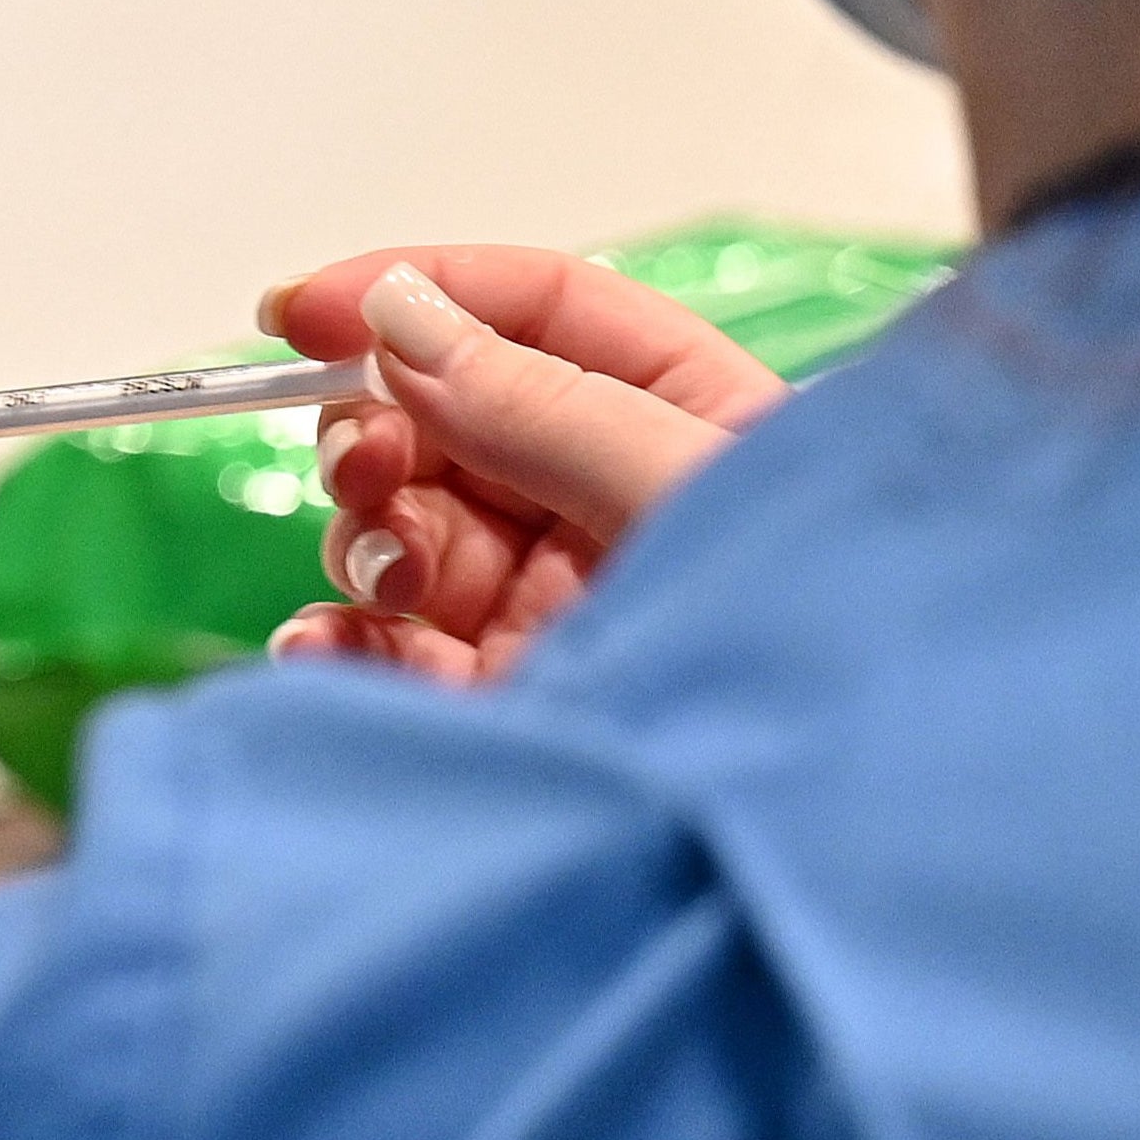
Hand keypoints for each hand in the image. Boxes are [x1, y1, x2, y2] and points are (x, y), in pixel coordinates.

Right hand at [259, 246, 785, 682]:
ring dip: (366, 536)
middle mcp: (603, 501)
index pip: (534, 312)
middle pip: (443, 415)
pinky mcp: (501, 697)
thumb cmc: (820, 642)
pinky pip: (383, 646)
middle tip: (365, 466)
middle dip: (380, 427)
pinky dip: (337, 642)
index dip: (417, 292)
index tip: (304, 315)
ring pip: (400, 523)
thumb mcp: (688, 493)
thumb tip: (401, 318)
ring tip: (394, 583)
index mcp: (681, 417)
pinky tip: (332, 652)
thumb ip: (542, 406)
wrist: (835, 848)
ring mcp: (548, 603)